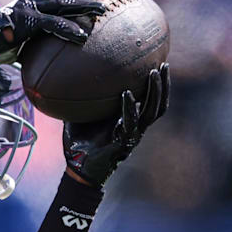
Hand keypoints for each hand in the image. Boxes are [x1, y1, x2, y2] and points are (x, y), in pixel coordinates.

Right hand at [0, 0, 104, 62]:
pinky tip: (81, 36)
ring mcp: (30, 9)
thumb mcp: (19, 30)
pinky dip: (69, 29)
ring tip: (101, 11)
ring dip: (84, 5)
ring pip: (62, 2)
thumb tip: (47, 47)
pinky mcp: (28, 22)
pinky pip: (53, 23)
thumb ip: (34, 31)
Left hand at [63, 63, 169, 185]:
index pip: (151, 100)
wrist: (75, 168)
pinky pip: (130, 124)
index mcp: (129, 120)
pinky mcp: (122, 145)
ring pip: (151, 113)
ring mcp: (131, 136)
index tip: (161, 62)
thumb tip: (68, 72)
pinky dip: (129, 108)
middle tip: (164, 64)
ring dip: (154, 92)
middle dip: (163, 85)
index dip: (159, 84)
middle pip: (158, 104)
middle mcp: (135, 128)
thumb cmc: (78, 141)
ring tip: (152, 73)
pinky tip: (126, 94)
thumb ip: (81, 97)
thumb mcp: (80, 114)